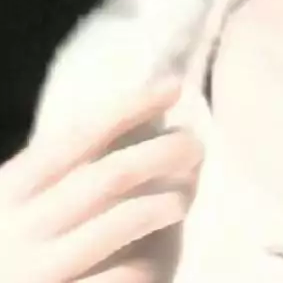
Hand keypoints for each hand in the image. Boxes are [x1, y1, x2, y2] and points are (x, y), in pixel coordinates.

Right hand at [0, 79, 202, 282]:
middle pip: (112, 175)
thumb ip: (73, 168)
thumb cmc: (22, 247)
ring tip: (184, 199)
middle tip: (197, 145)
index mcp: (12, 189)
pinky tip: (160, 256)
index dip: (130, 107)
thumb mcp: (29, 202)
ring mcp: (39, 273)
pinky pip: (121, 276)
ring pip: (122, 221)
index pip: (79, 136)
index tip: (174, 87)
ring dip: (165, 202)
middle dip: (164, 152)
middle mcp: (19, 229)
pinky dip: (148, 262)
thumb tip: (150, 118)